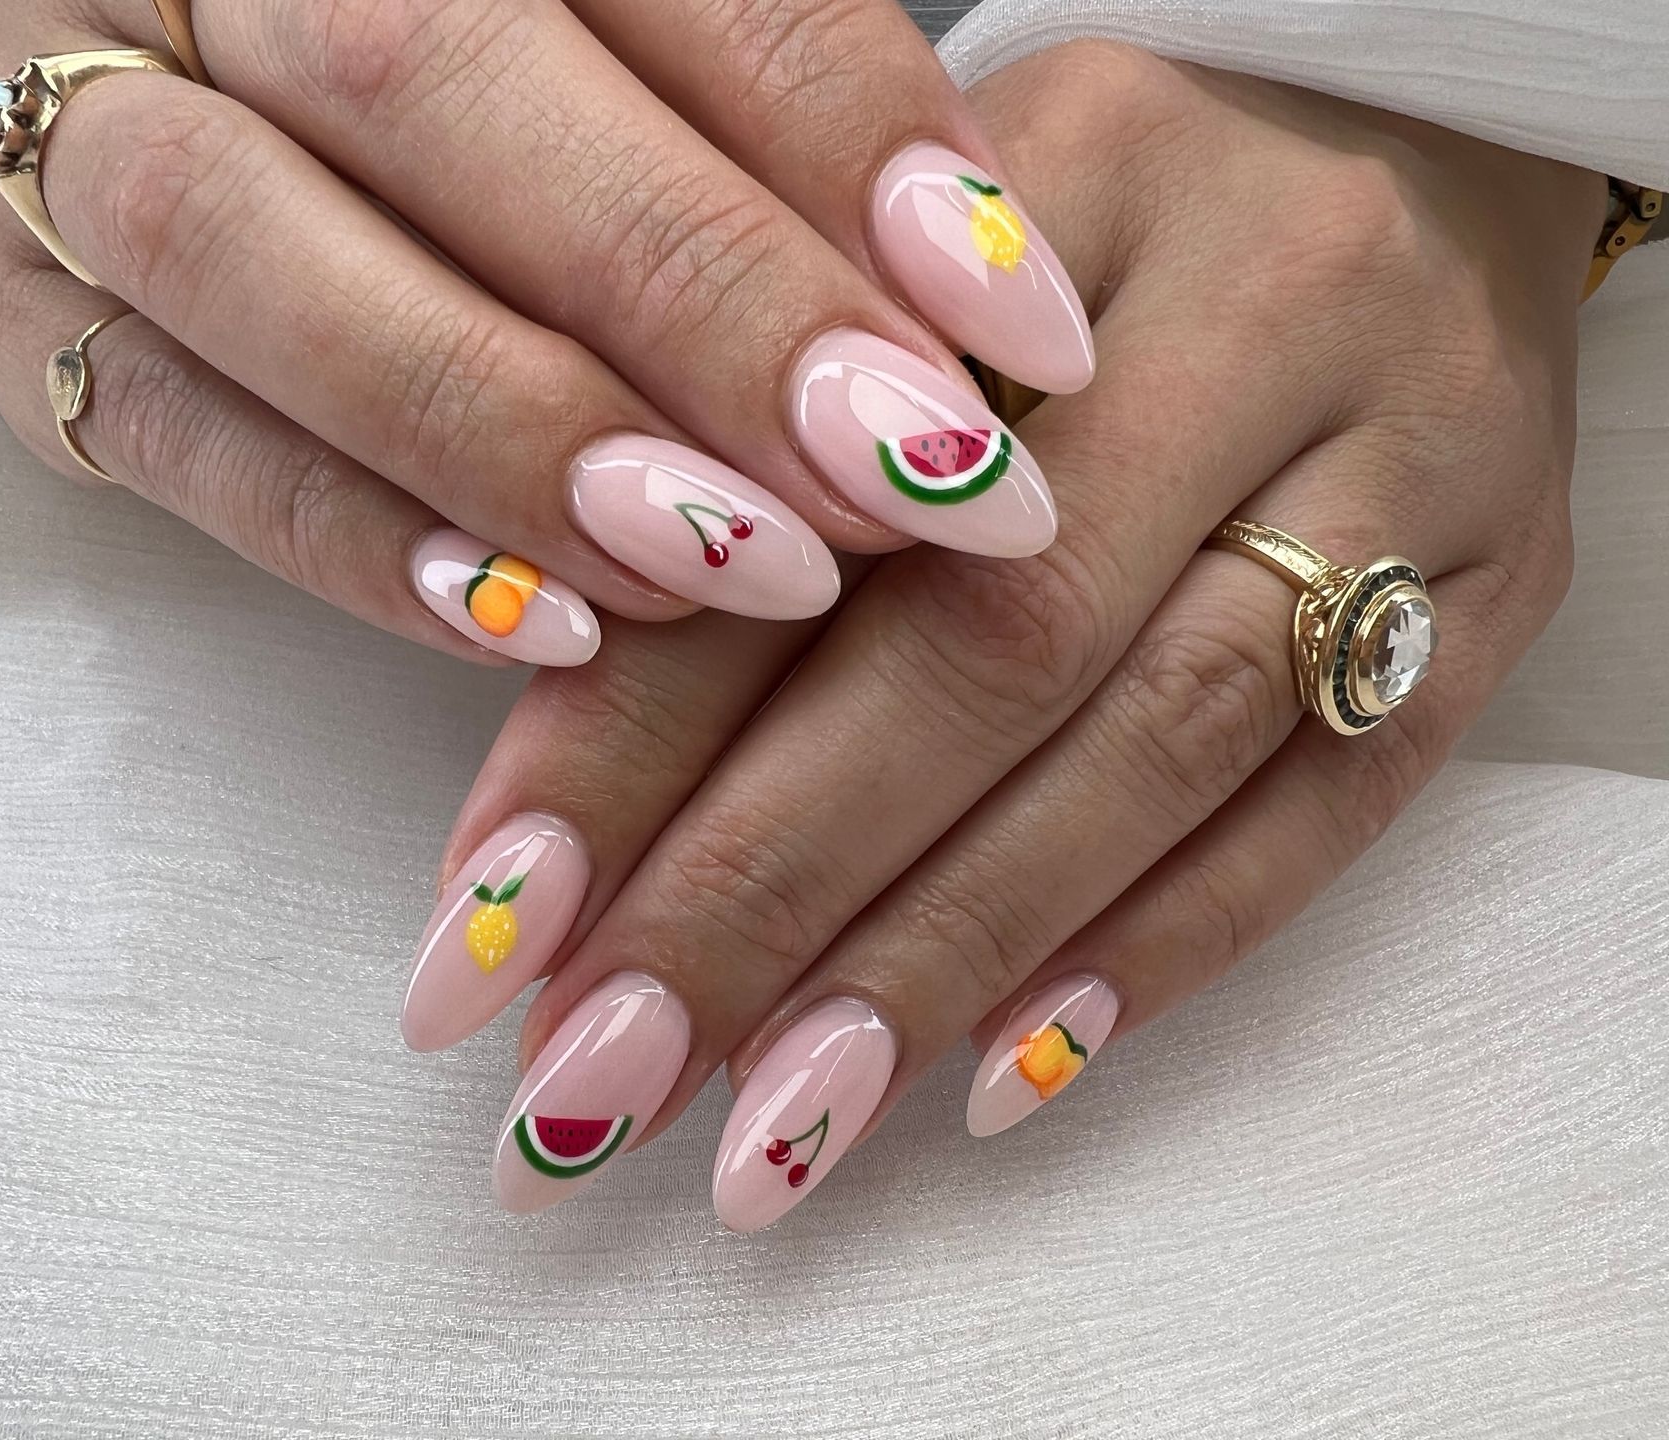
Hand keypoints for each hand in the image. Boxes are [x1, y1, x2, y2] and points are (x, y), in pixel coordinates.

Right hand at [0, 0, 1096, 666]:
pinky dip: (361, 540)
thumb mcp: (631, 57)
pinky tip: (547, 627)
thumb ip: (769, 128)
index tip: (1019, 327)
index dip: (843, 138)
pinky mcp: (29, 327)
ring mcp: (82, 138)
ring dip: (517, 429)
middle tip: (901, 474)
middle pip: (431, 80)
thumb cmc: (501, 101)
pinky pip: (171, 437)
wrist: (216, 112)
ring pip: (261, 257)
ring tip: (738, 565)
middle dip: (694, 295)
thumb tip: (981, 325)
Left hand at [402, 44, 1601, 1224]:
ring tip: (772, 1131)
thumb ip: (747, 487)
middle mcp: (1252, 299)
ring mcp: (1402, 451)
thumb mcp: (906, 274)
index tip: (492, 920)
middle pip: (981, 641)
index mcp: (1052, 169)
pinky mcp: (1494, 587)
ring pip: (1150, 743)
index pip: (804, 493)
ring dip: (936, 962)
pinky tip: (995, 1076)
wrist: (1414, 131)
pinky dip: (1155, 952)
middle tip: (595, 1080)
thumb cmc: (1101, 220)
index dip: (625, 732)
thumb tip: (567, 809)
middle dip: (760, 893)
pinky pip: (1332, 802)